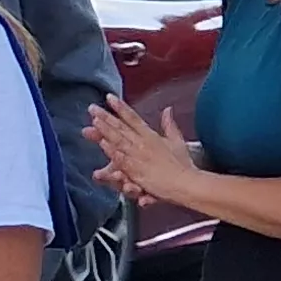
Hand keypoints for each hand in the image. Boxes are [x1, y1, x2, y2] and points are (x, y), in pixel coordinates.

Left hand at [84, 95, 200, 203]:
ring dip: (106, 130)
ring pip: (120, 140)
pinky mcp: (138, 170)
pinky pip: (123, 159)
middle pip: (122, 127)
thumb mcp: (177, 141)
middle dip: (106, 116)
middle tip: (92, 108)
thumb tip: (168, 109)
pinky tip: (103, 143)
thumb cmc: (184, 165)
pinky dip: (113, 150)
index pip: (133, 118)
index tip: (109, 97)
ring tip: (94, 121)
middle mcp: (144, 143)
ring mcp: (140, 156)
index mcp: (151, 136)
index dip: (120, 107)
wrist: (188, 183)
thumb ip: (170, 125)